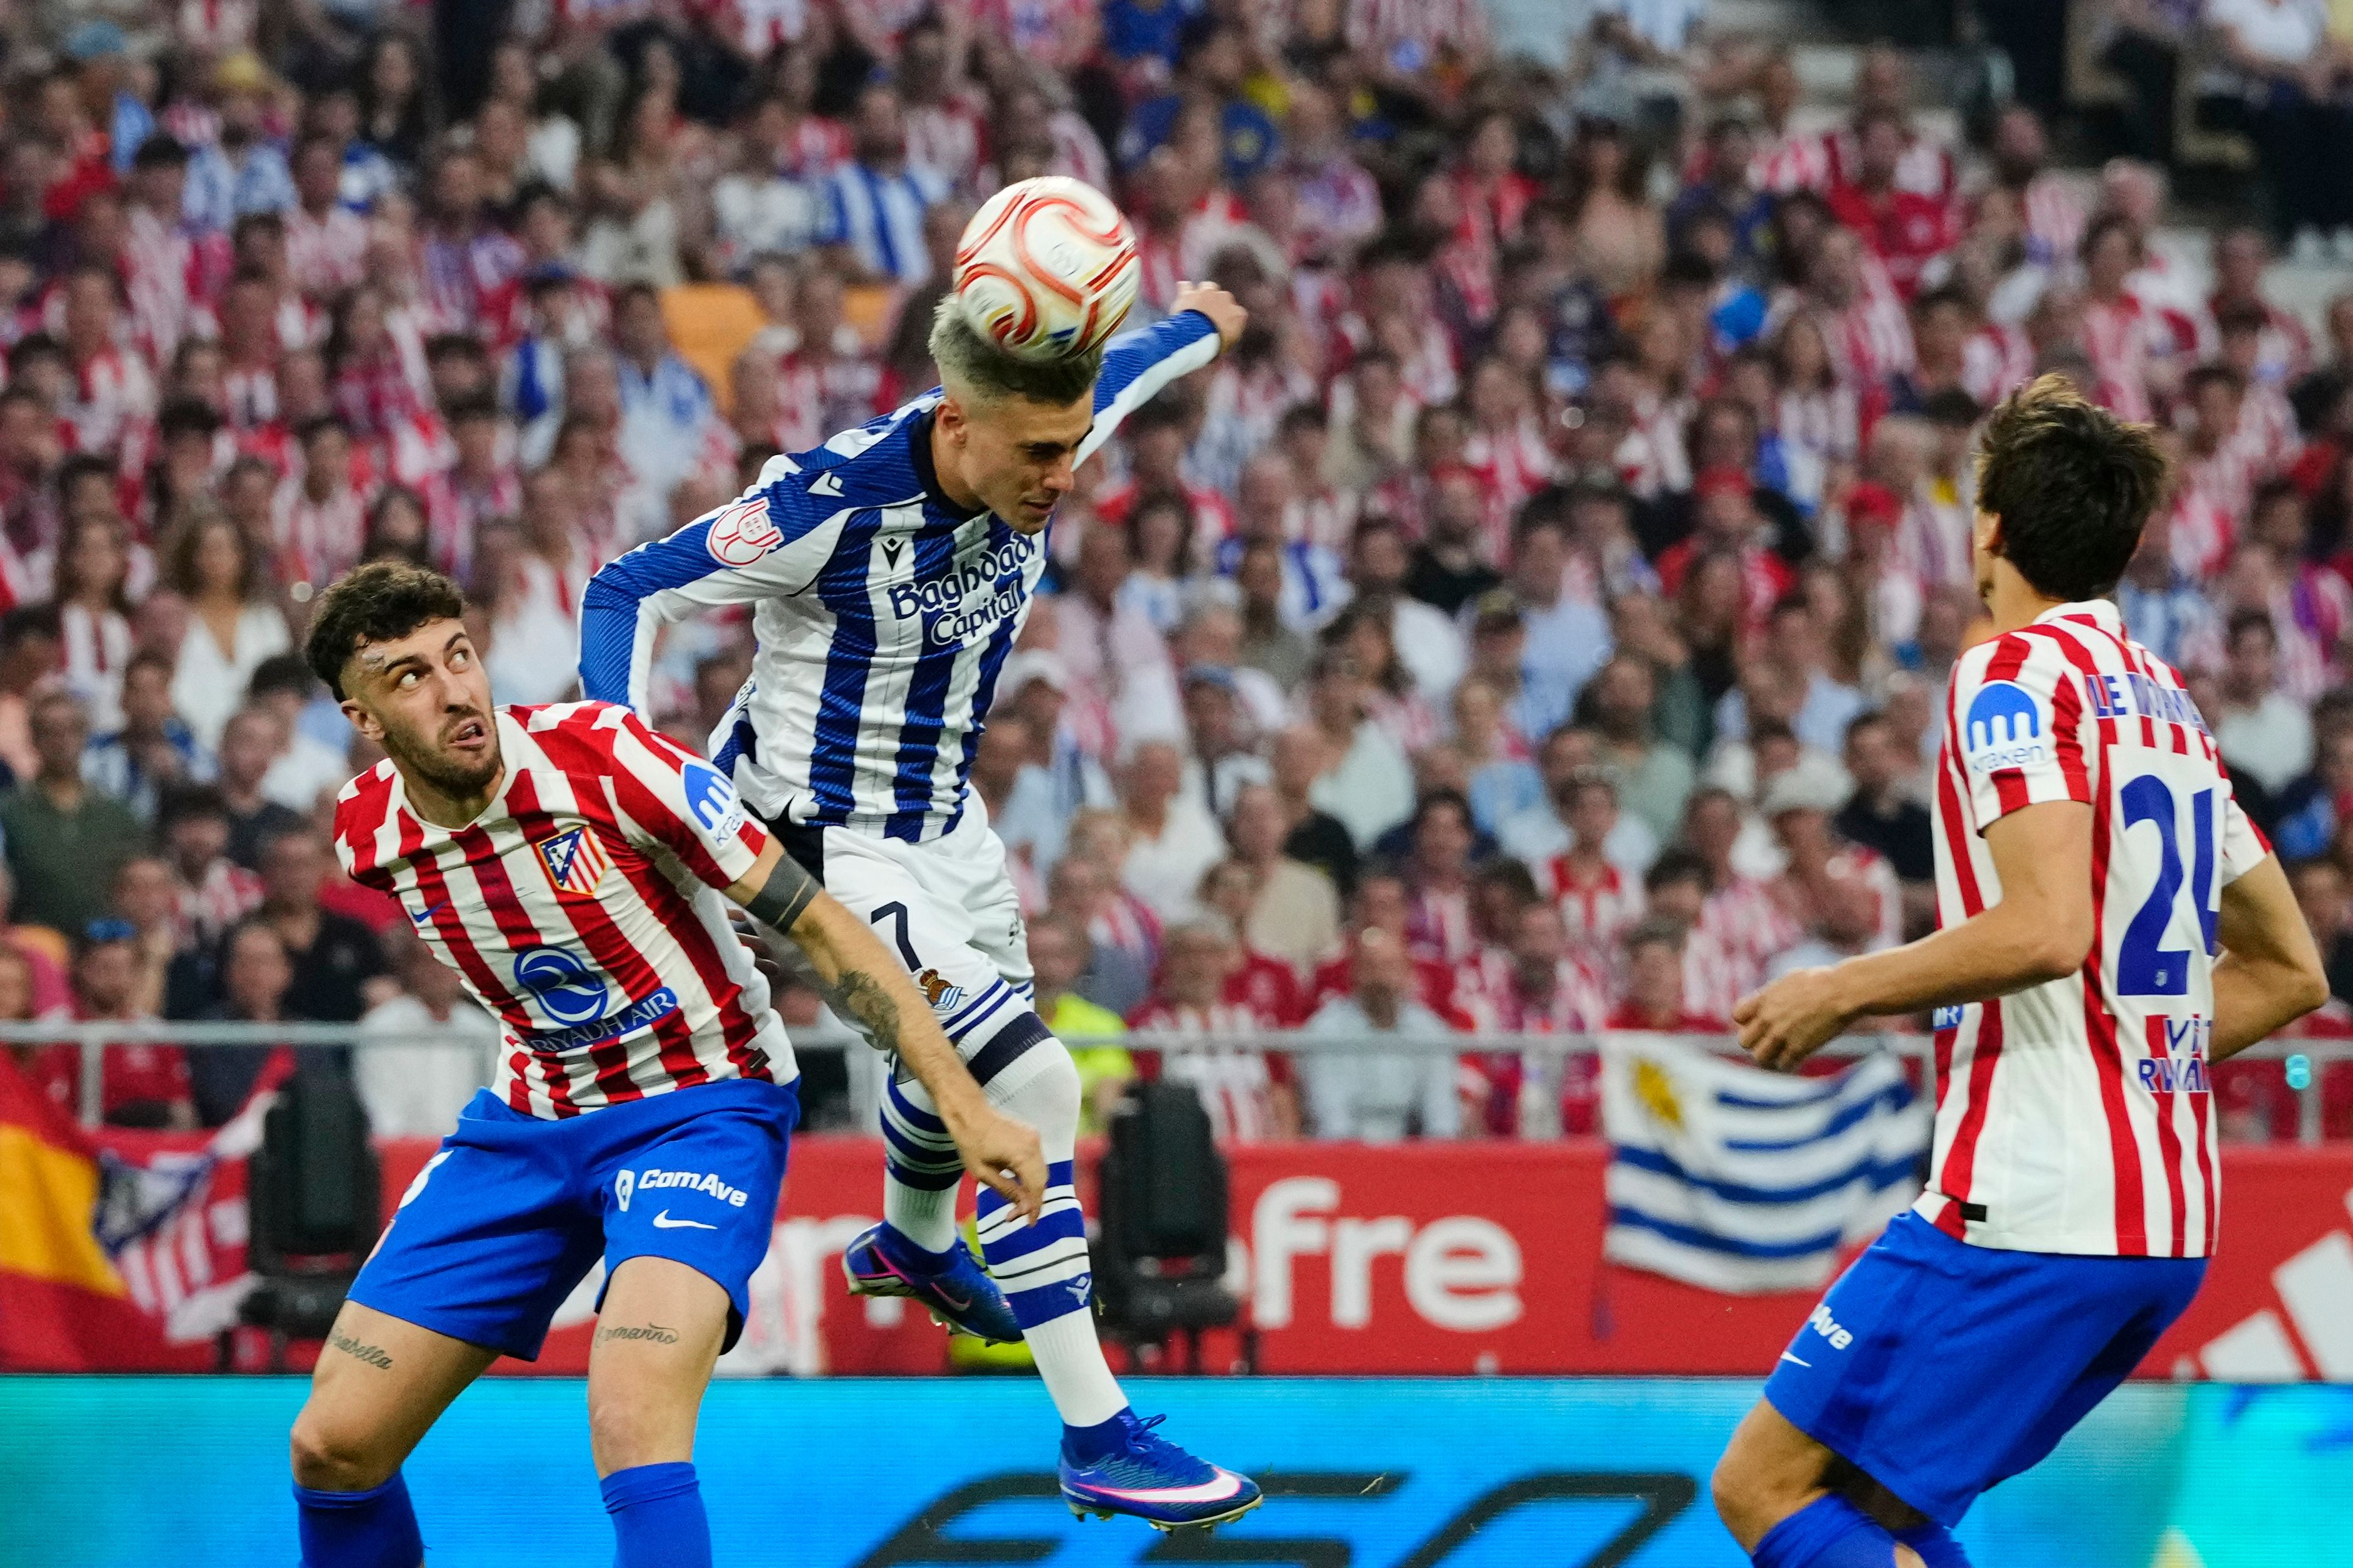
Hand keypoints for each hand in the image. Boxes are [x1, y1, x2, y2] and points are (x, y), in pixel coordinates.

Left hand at [941, 1098, 1046, 1224]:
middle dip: (1032, 1200)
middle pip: (1042, 1180)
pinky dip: (1030, 1175)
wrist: (969, 1113)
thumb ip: (1007, 1191)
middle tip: (1016, 1216)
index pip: (1037, 1187)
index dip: (1034, 1207)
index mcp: (1023, 1154)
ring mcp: (1034, 1138)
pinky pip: (1036, 1160)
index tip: (1029, 1224)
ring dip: (1032, 1188)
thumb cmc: (971, 1142)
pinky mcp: (1031, 1135)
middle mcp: (1034, 1144)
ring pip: (1041, 1170)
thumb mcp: (983, 1173)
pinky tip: (1018, 1184)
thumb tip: (1024, 1207)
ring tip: (1016, 1202)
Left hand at [1172, 280, 1246, 350]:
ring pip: (1208, 288)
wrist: (1196, 337)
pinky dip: (1185, 291)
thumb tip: (1227, 333)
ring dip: (1203, 295)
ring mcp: (1208, 293)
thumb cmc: (1213, 344)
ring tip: (1197, 306)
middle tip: (1208, 320)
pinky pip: (1186, 287)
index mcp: (1238, 314)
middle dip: (1216, 306)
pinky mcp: (1190, 293)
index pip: (1236, 314)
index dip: (1227, 321)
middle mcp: (1226, 299)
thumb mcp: (1229, 344)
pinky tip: (1183, 296)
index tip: (1220, 329)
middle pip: (1223, 298)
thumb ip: (1230, 333)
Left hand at [1734, 966, 1857, 1071]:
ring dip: (1769, 1057)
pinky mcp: (1798, 1049)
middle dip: (1755, 1041)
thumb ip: (1772, 995)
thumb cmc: (1820, 982)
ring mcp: (1782, 1035)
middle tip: (1768, 1040)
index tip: (1758, 1021)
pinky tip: (1796, 1058)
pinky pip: (1783, 1065)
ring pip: (1760, 1057)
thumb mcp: (1788, 981)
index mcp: (1764, 1000)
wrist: (1841, 992)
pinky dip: (1788, 1064)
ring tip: (1779, 1053)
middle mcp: (1768, 1018)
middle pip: (1744, 1041)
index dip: (1746, 1020)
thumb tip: (1765, 1001)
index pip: (1737, 1016)